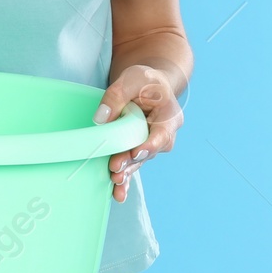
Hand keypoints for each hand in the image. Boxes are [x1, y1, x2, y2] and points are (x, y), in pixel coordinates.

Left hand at [94, 64, 182, 203]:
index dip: (149, 145)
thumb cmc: (144, 81)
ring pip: (140, 161)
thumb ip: (117, 95)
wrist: (149, 87)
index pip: (162, 134)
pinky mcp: (139, 150)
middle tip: (115, 169)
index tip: (135, 152)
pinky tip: (117, 193)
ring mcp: (152, 145)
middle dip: (132, 161)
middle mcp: (165, 135)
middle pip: (149, 151)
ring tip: (114, 182)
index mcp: (170, 116)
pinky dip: (125, 178)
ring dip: (127, 172)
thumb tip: (101, 118)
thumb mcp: (132, 79)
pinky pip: (133, 165)